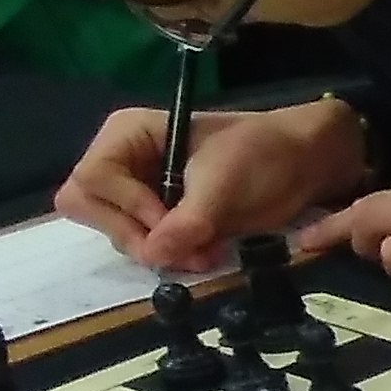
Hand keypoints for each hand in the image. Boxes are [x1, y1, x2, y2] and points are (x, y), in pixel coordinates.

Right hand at [55, 98, 370, 272]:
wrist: (303, 165)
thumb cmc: (263, 155)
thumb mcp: (225, 184)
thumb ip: (188, 220)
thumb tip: (154, 254)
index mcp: (127, 134)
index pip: (91, 179)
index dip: (125, 206)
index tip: (166, 219)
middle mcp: (121, 162)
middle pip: (87, 207)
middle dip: (133, 233)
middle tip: (181, 248)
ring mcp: (137, 192)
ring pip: (115, 232)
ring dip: (156, 250)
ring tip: (202, 252)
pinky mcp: (158, 218)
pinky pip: (143, 245)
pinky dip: (169, 256)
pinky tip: (201, 254)